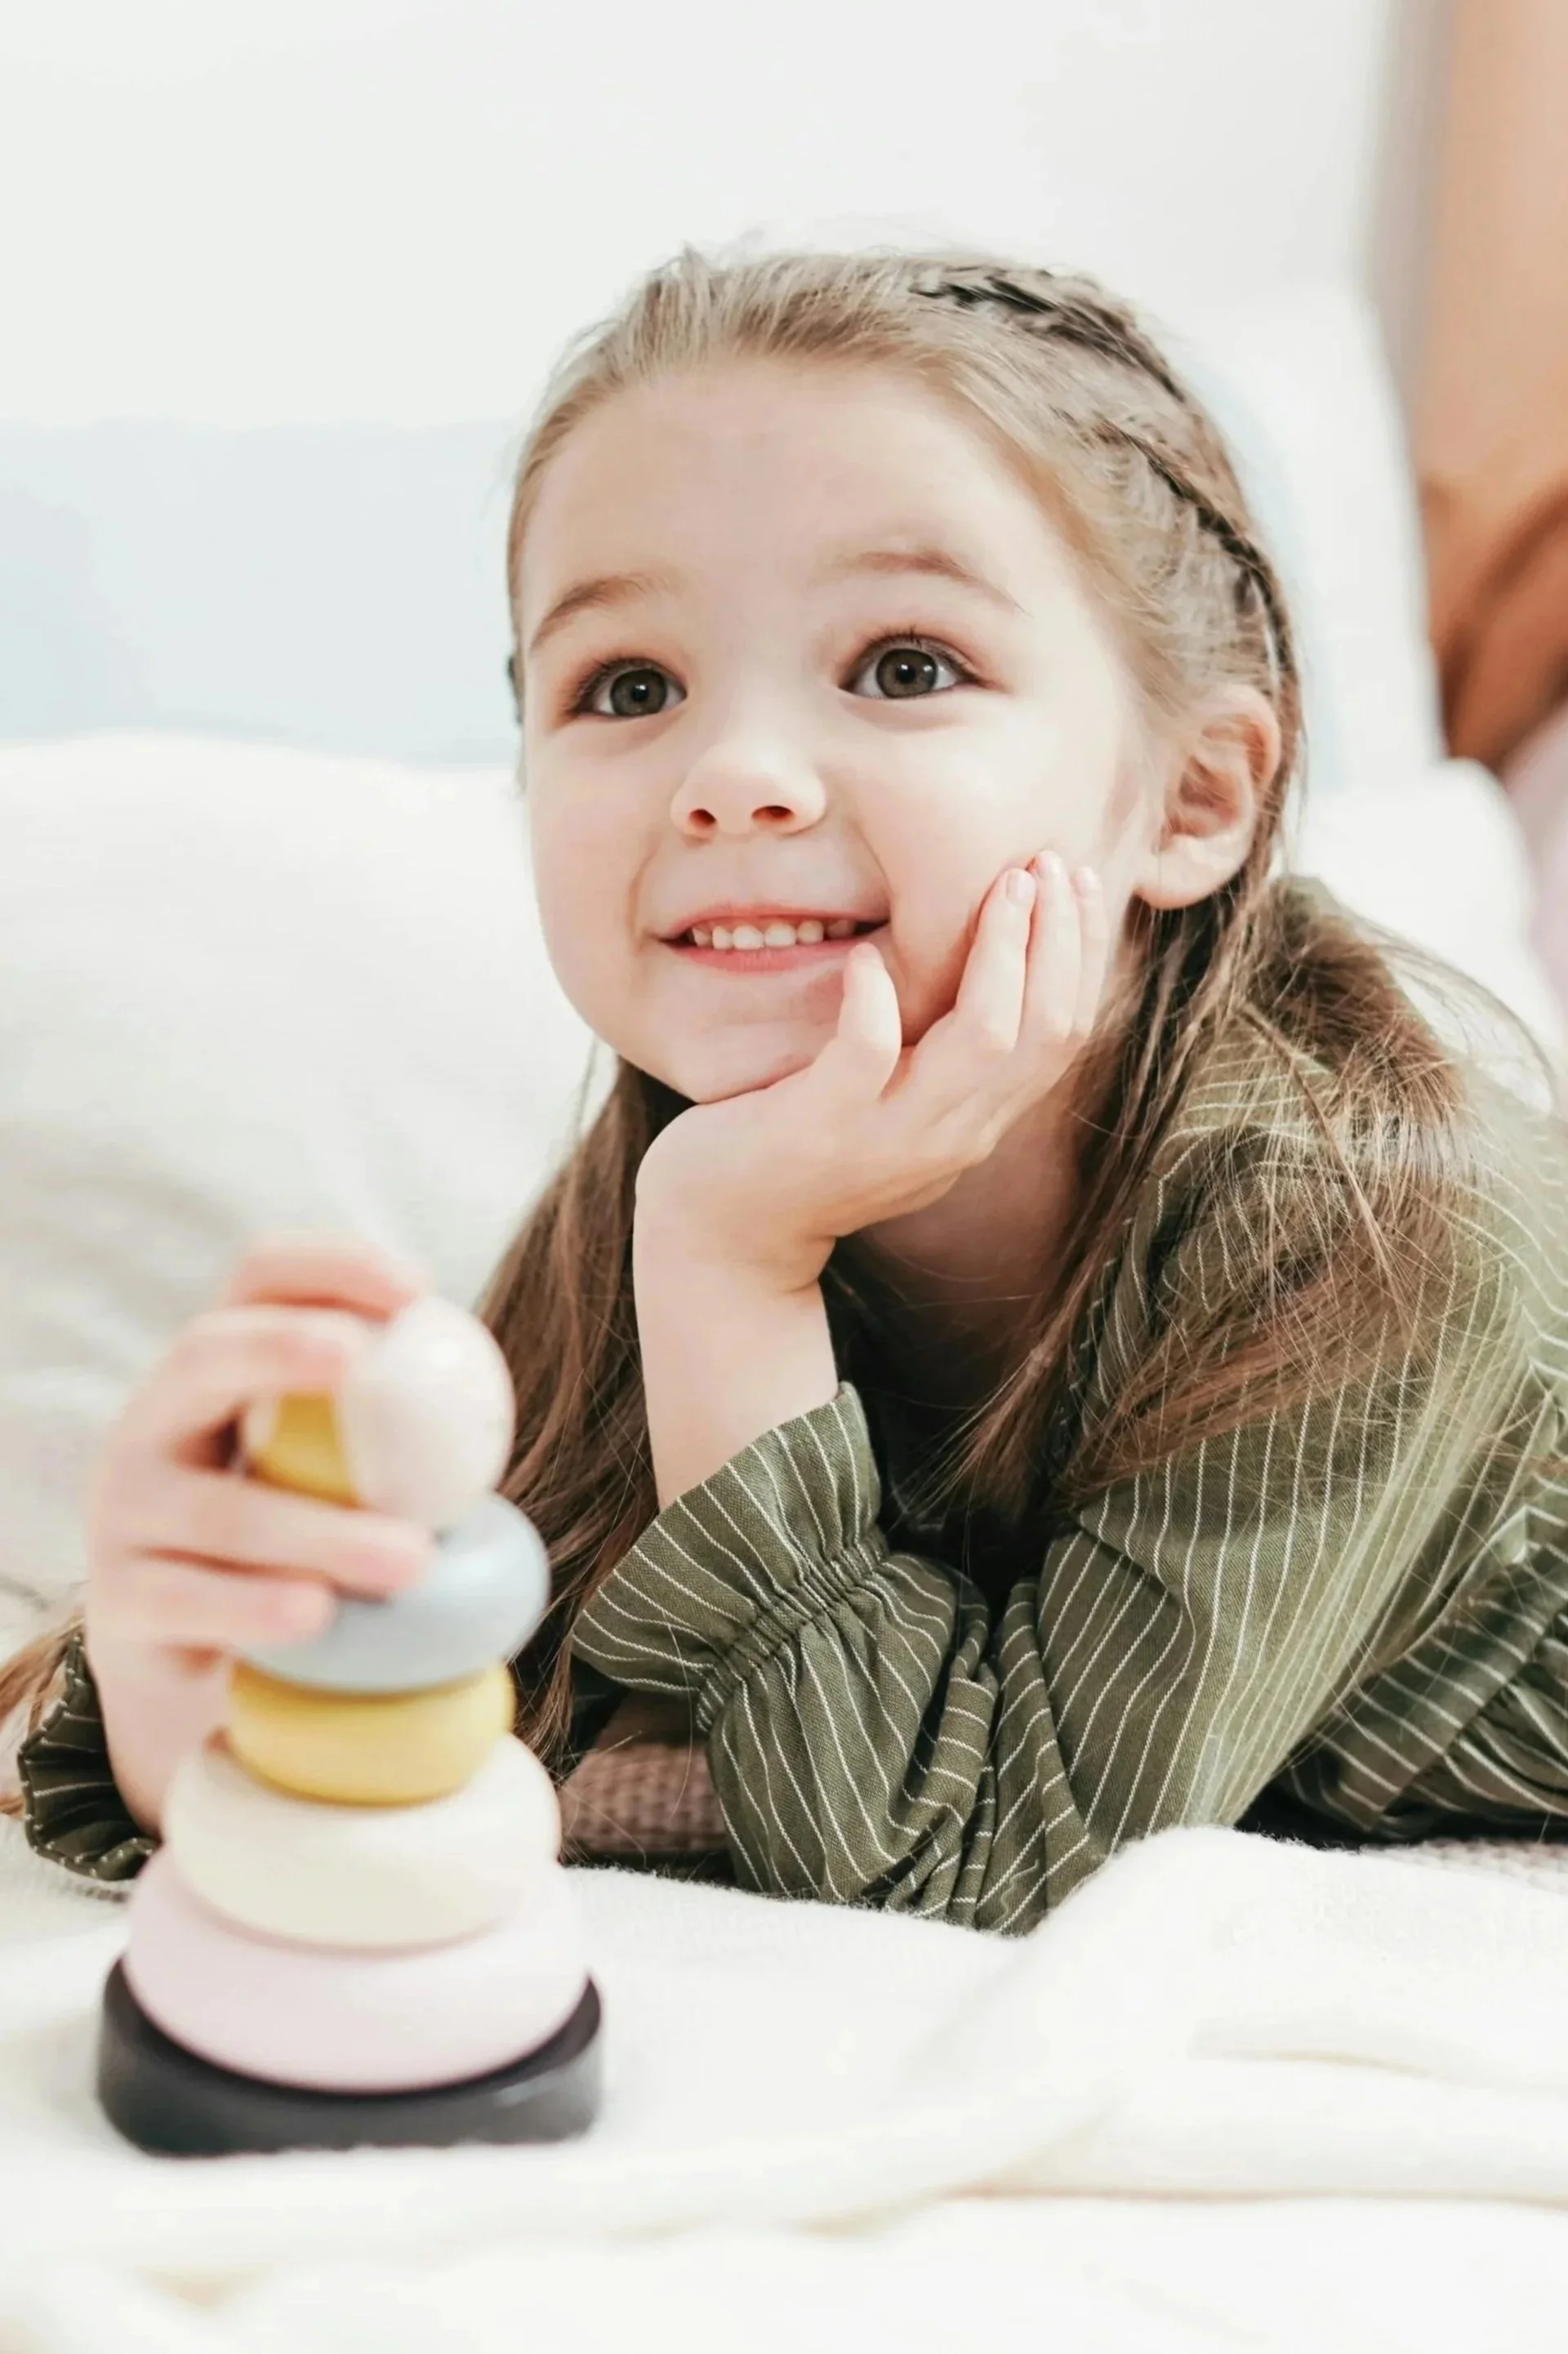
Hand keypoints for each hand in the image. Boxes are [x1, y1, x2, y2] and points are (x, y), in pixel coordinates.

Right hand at [83, 1235, 433, 1829]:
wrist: (188, 1655)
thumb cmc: (287, 1539)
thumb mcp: (326, 1468)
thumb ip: (385, 1434)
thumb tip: (491, 1415)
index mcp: (216, 1369)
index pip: (259, 1279)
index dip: (332, 1265)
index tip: (419, 1291)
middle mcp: (154, 1422)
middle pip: (206, 1355)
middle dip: (281, 1346)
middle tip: (360, 1361)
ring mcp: (126, 1511)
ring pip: (220, 1509)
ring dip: (320, 1530)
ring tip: (411, 1559)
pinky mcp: (119, 1601)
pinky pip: (188, 1600)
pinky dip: (256, 1607)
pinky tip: (318, 1616)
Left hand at [634, 851, 1109, 1289]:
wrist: (723, 1235)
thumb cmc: (804, 1147)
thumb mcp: (898, 1105)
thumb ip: (944, 1056)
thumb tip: (983, 962)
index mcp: (978, 1121)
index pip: (1065, 1033)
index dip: (1083, 952)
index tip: (1077, 877)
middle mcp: (954, 1134)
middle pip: (1047, 1030)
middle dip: (1061, 937)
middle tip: (1049, 859)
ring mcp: (892, 1135)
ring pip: (987, 1039)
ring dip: (1003, 952)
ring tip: (1001, 884)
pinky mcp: (822, 1126)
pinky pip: (868, 1053)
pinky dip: (876, 997)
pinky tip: (865, 956)